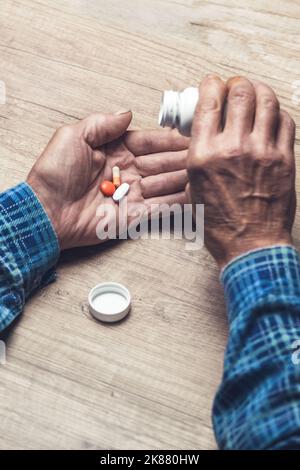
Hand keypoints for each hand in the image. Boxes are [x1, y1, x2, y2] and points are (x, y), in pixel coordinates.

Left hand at [27, 111, 188, 249]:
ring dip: (183, 177)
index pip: (149, 142)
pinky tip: (194, 193)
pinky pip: (161, 208)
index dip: (169, 140)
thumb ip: (102, 124)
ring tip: (203, 172)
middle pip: (161, 162)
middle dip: (181, 158)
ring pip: (165, 183)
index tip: (188, 136)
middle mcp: (127, 171)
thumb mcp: (73, 136)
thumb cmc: (54, 174)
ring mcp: (132, 194)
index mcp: (115, 151)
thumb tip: (127, 112)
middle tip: (203, 153)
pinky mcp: (134, 216)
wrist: (46, 211)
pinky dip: (178, 201)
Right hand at [187, 76, 295, 267]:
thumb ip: (198, 157)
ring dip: (259, 91)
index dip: (211, 84)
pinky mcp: (284, 159)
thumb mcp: (194, 189)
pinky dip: (277, 113)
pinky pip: (285, 122)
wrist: (250, 245)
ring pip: (267, 100)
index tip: (212, 83)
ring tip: (255, 94)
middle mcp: (233, 148)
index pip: (209, 102)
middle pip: (241, 92)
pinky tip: (271, 117)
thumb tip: (203, 134)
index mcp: (204, 156)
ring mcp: (262, 152)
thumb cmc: (220, 224)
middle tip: (235, 87)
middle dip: (236, 83)